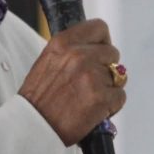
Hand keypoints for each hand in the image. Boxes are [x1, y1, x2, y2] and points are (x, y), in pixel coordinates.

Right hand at [18, 19, 126, 145]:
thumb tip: (96, 50)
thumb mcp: (48, 61)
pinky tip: (94, 110)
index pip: (99, 28)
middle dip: (106, 68)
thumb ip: (71, 51)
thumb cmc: (38, 99)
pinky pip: (120, 96)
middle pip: (112, 53)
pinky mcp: (102, 98)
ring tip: (88, 98)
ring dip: (108, 88)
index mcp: (63, 43)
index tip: (100, 52)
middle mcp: (79, 55)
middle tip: (91, 83)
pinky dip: (111, 106)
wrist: (33, 126)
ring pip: (119, 77)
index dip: (102, 42)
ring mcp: (92, 76)